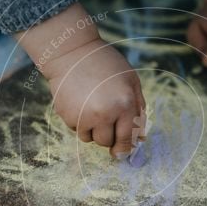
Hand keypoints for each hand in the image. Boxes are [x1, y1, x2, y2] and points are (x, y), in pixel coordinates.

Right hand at [43, 38, 145, 157]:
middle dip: (108, 134)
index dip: (125, 148)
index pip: (126, 139)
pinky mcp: (66, 115)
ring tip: (92, 105)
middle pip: (106, 142)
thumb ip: (139, 110)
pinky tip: (80, 101)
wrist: (71, 53)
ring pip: (89, 139)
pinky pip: (76, 129)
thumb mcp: (131, 81)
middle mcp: (104, 113)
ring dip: (93, 129)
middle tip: (106, 117)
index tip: (122, 152)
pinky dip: (79, 121)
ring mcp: (83, 116)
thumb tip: (139, 140)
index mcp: (124, 104)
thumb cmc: (106, 65)